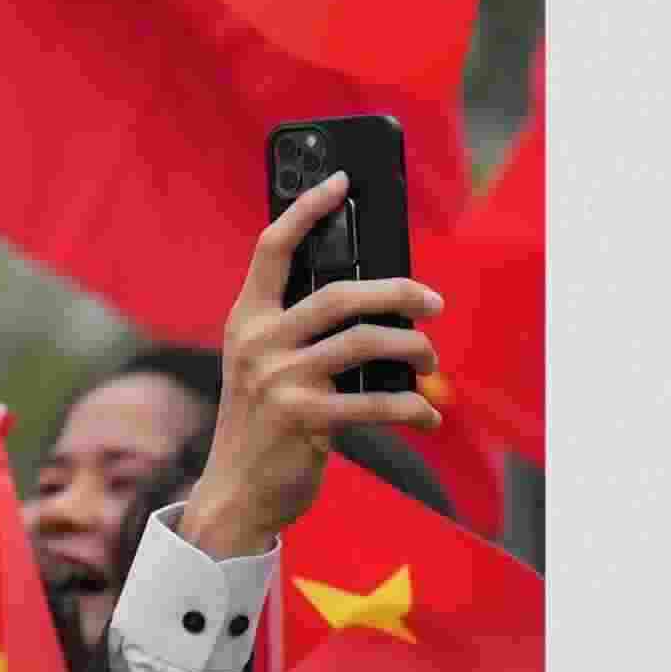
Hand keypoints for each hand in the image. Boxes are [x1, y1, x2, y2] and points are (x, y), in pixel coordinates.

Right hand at [179, 174, 444, 559]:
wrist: (236, 491)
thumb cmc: (264, 424)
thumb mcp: (266, 367)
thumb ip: (300, 331)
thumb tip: (377, 302)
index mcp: (246, 322)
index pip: (272, 249)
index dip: (306, 208)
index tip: (341, 180)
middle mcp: (257, 344)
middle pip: (341, 293)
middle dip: (400, 292)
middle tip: (433, 302)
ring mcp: (278, 380)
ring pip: (367, 341)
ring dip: (414, 349)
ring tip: (430, 362)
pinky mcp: (303, 418)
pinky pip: (378, 402)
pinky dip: (414, 410)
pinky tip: (427, 417)